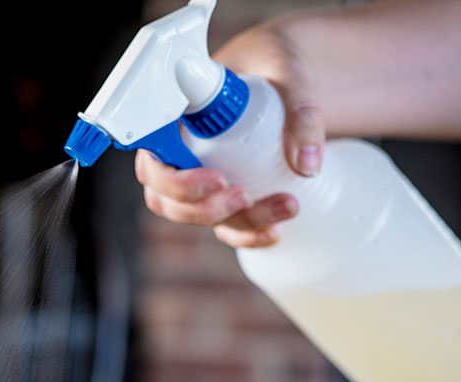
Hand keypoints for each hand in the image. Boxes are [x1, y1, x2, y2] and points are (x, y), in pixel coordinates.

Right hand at [135, 18, 324, 247]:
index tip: (217, 178)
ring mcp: (199, 180)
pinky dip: (248, 237)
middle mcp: (178, 154)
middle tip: (245, 196)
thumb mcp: (289, 74)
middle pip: (167, 200)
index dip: (174, 181)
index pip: (153, 162)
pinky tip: (274, 234)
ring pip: (198, 217)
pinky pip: (225, 229)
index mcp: (173, 121)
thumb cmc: (273, 64)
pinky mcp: (224, 196)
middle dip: (205, 210)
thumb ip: (301, 109)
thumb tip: (307, 164)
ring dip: (239, 223)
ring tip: (286, 206)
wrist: (284, 76)